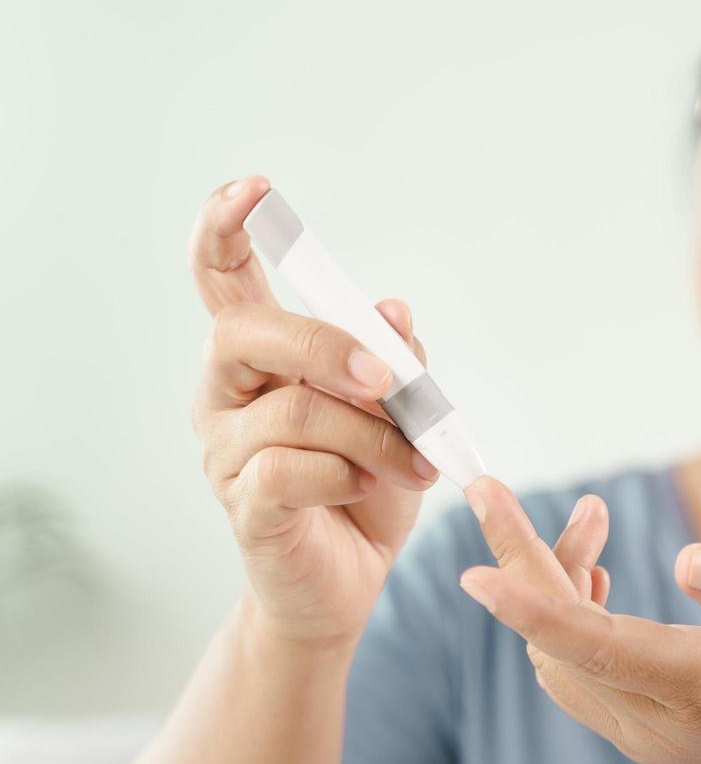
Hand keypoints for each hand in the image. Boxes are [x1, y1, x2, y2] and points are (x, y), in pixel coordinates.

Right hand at [189, 174, 438, 647]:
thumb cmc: (369, 482)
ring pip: (293, 410)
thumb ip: (396, 358)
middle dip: (327, 347)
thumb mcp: (400, 411)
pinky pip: (290, 471)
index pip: (222, 278)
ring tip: (415, 462)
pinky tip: (364, 491)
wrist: (354, 576)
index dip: (227, 228)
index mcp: (261, 356)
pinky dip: (347, 476)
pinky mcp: (243, 505)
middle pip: (245, 332)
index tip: (253, 188)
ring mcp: (224, 451)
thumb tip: (392, 309)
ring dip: (372, 434)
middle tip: (391, 380)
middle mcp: (226, 394)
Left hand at [457, 537, 700, 763]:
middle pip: (559, 642)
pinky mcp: (637, 729)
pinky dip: (563, 612)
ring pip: (557, 653)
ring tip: (593, 518)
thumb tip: (688, 561)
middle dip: (526, 560)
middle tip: (503, 490)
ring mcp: (644, 733)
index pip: (598, 648)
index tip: (477, 571)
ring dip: (549, 580)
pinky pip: (574, 668)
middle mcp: (660, 722)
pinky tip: (593, 569)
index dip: (533, 606)